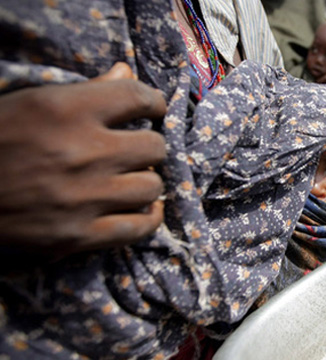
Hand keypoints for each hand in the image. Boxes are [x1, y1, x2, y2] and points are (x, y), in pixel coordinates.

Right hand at [0, 63, 166, 262]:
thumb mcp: (33, 102)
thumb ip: (86, 89)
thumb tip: (126, 71)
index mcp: (66, 109)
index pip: (138, 96)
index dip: (154, 102)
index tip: (152, 110)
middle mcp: (82, 152)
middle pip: (153, 147)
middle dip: (148, 146)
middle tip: (135, 150)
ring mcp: (83, 197)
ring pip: (151, 187)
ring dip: (146, 181)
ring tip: (131, 179)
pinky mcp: (77, 235)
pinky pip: (139, 228)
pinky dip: (148, 218)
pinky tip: (145, 210)